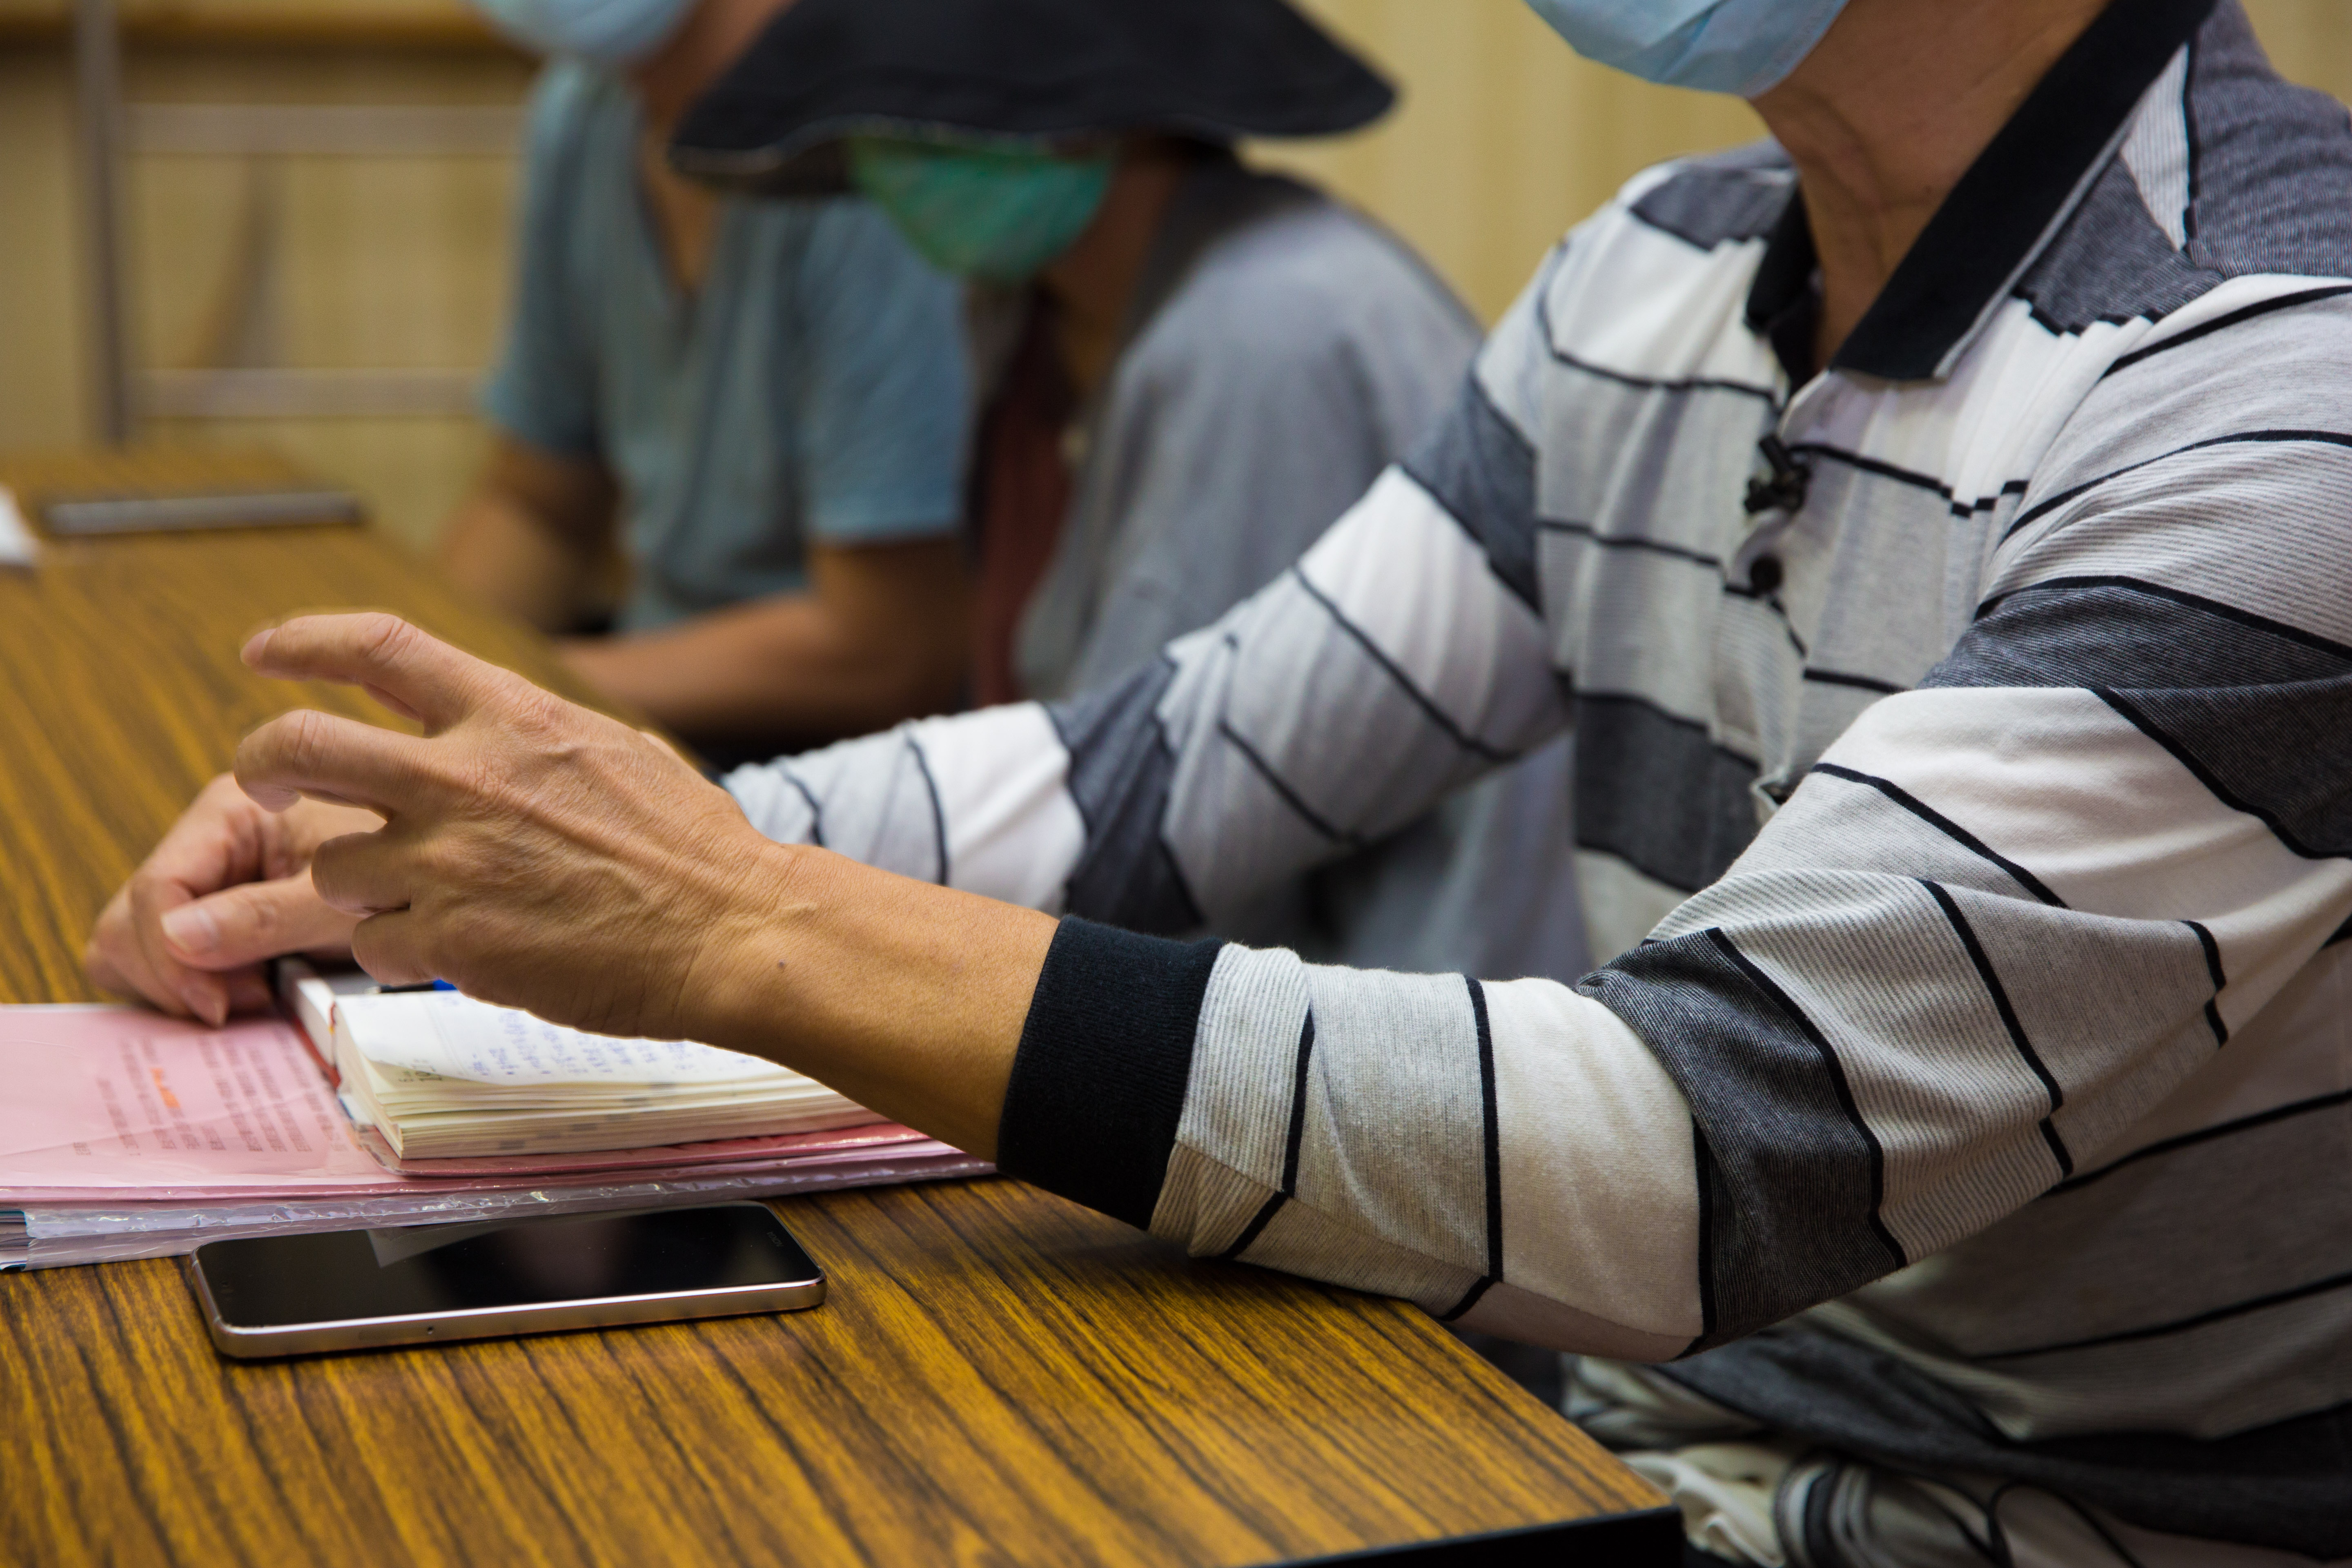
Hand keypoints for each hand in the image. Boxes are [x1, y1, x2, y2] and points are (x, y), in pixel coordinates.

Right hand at [85, 775, 374, 1023]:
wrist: (442, 880)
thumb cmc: (403, 875)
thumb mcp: (340, 903)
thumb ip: (263, 916)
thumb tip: (176, 938)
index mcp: (229, 814)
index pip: (156, 889)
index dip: (171, 956)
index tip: (218, 1006)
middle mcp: (207, 842)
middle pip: (129, 921)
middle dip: (173, 975)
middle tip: (246, 1001)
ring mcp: (206, 881)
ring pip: (135, 946)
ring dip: (180, 985)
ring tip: (255, 994)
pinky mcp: (215, 917)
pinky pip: (166, 961)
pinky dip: (192, 988)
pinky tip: (253, 992)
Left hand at [233, 613, 789, 1042]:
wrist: (732, 931)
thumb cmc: (694, 847)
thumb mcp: (617, 749)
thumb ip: (537, 734)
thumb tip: (504, 726)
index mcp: (509, 717)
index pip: (375, 646)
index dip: (303, 641)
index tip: (264, 653)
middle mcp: (462, 778)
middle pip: (300, 746)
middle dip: (259, 762)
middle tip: (260, 784)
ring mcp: (448, 864)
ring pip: (329, 865)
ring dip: (356, 884)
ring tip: (413, 899)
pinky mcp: (451, 944)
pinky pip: (371, 944)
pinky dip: (396, 948)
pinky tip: (451, 949)